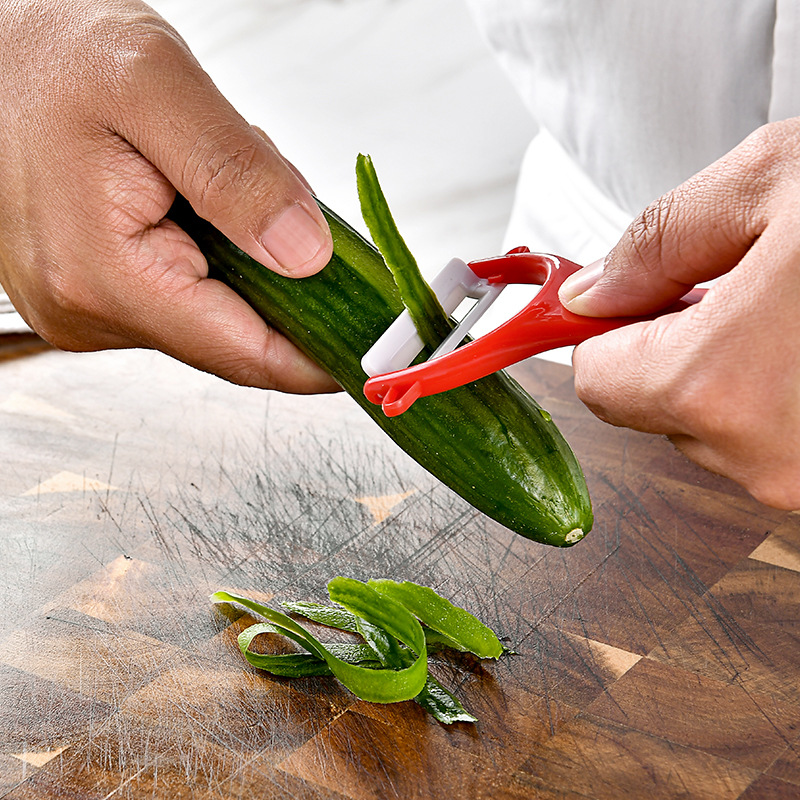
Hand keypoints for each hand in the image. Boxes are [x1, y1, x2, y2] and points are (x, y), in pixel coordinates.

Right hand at [0, 0, 336, 392]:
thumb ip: (237, 174)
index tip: (372, 351)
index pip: (242, 352)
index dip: (317, 356)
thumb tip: (306, 256)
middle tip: (278, 192)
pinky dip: (214, 252)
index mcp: (101, 276)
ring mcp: (88, 308)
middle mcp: (88, 311)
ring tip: (214, 176)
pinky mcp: (95, 293)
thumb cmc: (54, 53)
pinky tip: (193, 196)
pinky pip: (184, 293)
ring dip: (244, 256)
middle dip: (280, 277)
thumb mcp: (158, 85)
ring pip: (213, 311)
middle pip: (234, 333)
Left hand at [558, 119, 799, 508]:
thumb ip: (659, 243)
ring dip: (741, 372)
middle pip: (656, 407)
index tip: (615, 305)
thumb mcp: (774, 182)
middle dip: (678, 348)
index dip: (604, 332)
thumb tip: (593, 293)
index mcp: (722, 384)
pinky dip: (785, 399)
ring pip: (718, 428)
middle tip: (741, 289)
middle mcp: (765, 458)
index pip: (596, 379)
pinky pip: (776, 443)